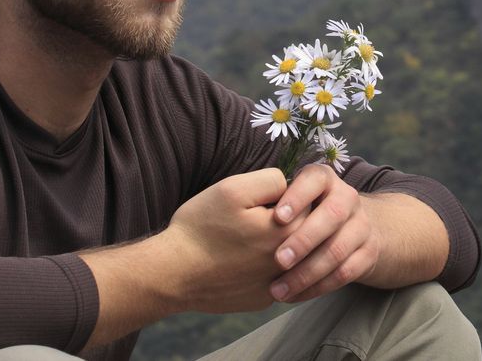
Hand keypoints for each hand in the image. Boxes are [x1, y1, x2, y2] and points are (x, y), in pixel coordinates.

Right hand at [163, 168, 302, 312]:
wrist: (172, 273)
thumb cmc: (201, 228)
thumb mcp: (234, 188)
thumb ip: (272, 181)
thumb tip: (291, 187)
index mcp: (289, 232)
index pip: (310, 205)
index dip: (288, 198)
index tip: (264, 202)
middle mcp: (290, 264)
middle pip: (305, 233)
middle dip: (287, 223)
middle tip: (251, 221)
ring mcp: (277, 286)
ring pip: (292, 259)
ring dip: (280, 248)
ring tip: (247, 241)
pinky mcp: (262, 300)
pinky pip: (275, 279)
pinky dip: (265, 270)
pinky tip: (242, 263)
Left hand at [268, 164, 380, 302]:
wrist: (352, 228)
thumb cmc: (305, 213)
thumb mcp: (293, 197)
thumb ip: (276, 197)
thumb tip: (246, 207)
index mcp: (325, 179)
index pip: (314, 180)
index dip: (297, 197)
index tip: (276, 217)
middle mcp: (347, 198)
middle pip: (332, 215)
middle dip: (304, 239)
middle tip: (277, 259)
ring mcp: (361, 225)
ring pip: (338, 249)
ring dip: (307, 272)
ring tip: (278, 289)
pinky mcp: (368, 253)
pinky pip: (345, 273)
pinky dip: (317, 287)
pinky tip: (294, 296)